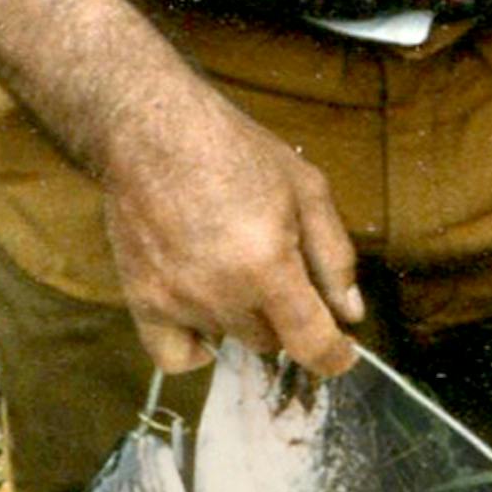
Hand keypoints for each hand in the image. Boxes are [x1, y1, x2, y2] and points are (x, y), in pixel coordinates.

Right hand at [99, 76, 365, 377]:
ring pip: (231, 341)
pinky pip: (175, 357)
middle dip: (286, 315)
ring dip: (244, 319)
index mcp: (267, 265)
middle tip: (279, 269)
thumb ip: (334, 256)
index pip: (311, 343)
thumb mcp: (306, 189)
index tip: (342, 353)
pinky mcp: (141, 301)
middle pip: (272, 341)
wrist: (151, 133)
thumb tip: (350, 315)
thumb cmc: (236, 152)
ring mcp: (176, 302)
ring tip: (236, 266)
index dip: (335, 357)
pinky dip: (197, 347)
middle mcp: (220, 293)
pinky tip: (207, 316)